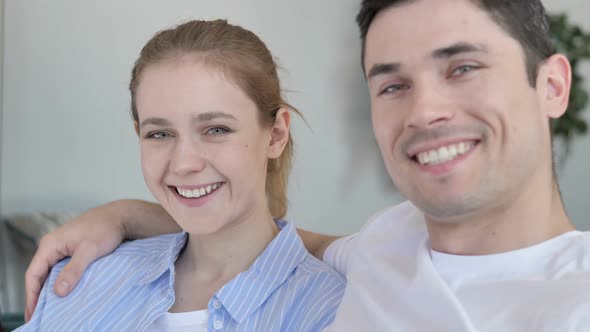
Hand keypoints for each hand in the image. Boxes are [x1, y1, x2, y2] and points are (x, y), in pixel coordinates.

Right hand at [24, 204, 124, 321]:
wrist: (119, 217)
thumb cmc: (105, 229)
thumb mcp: (89, 250)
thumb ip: (74, 270)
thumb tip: (58, 291)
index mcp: (50, 244)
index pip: (33, 274)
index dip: (31, 295)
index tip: (33, 313)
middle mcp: (52, 246)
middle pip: (39, 275)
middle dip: (38, 295)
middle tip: (40, 315)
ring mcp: (61, 248)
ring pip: (50, 273)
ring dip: (49, 289)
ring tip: (50, 308)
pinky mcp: (71, 250)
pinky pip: (60, 269)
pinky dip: (60, 282)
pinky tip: (65, 293)